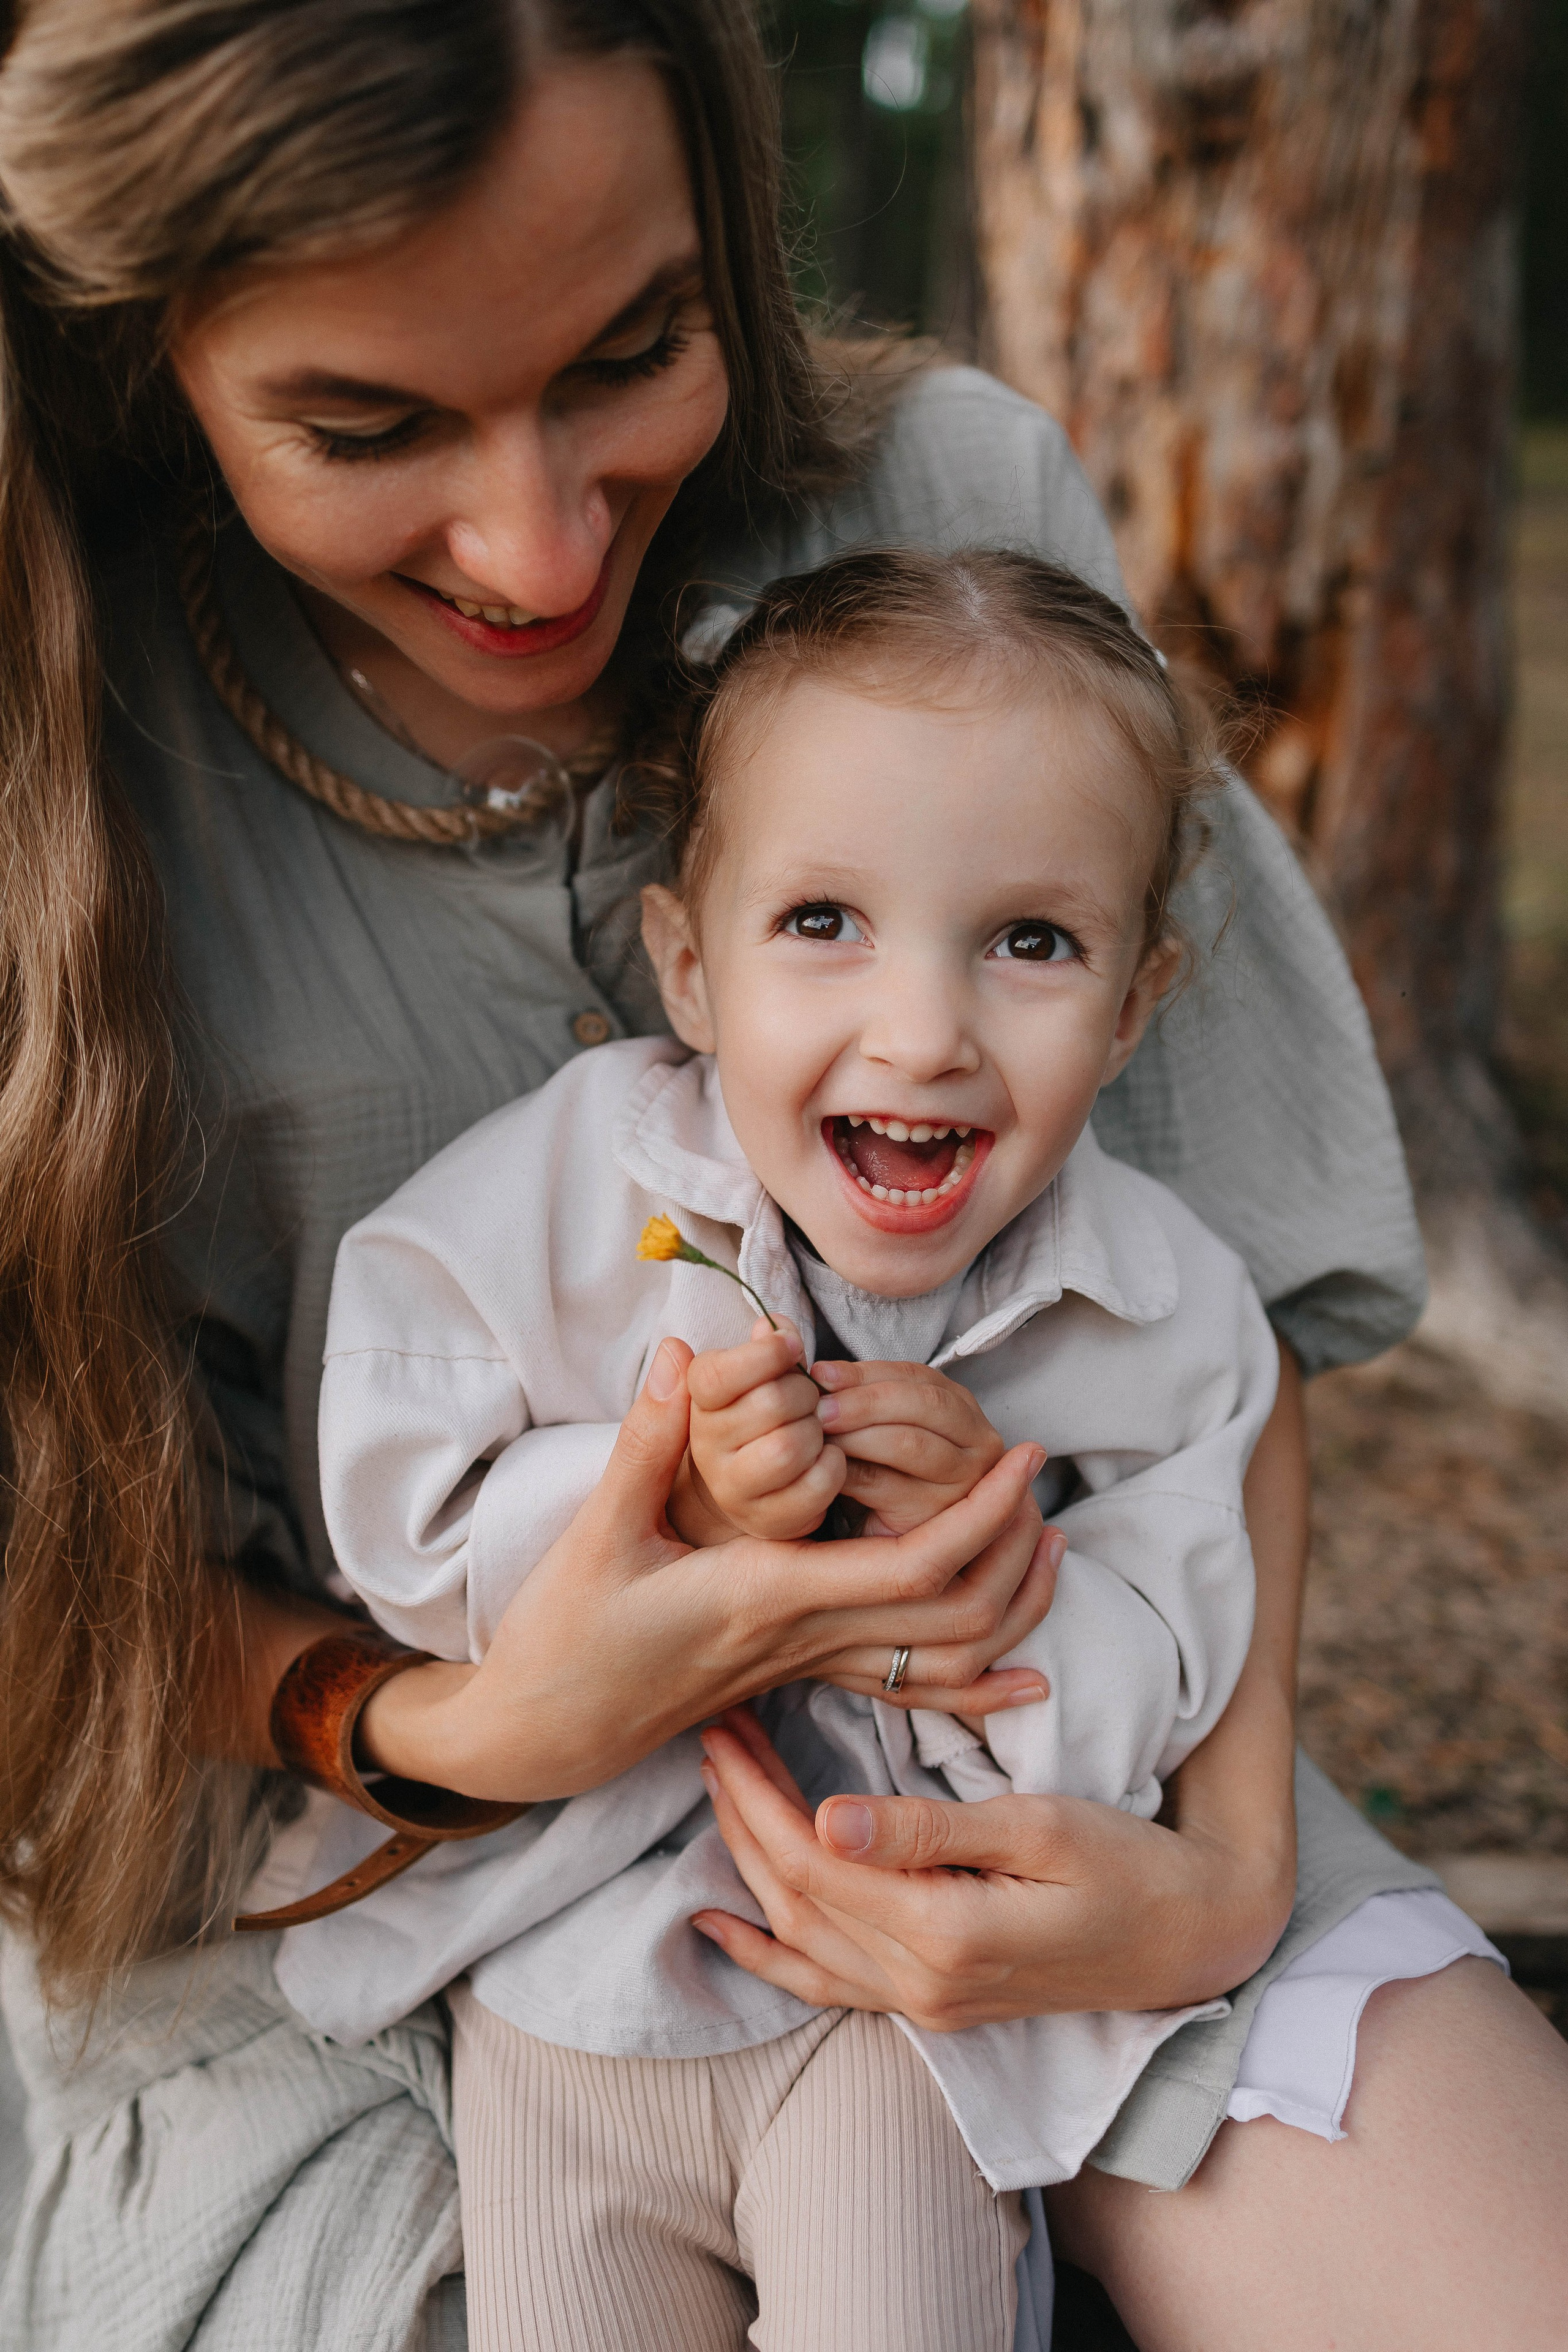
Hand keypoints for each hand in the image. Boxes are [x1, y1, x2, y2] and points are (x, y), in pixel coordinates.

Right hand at [360, 1338, 1057, 1801]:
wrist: (540, 1730)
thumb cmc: (564, 1635)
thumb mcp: (597, 1532)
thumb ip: (648, 1441)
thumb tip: (685, 1353)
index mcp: (767, 1595)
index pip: (910, 1565)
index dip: (982, 1515)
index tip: (1022, 1458)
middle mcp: (800, 1639)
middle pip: (952, 1614)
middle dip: (1015, 1549)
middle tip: (1039, 1477)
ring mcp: (802, 1667)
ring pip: (942, 1661)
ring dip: (1009, 1607)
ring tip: (1049, 1542)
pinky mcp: (793, 1678)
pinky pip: (905, 1691)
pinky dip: (974, 1683)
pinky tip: (1023, 1676)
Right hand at [673, 1319, 844, 1543]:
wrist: (748, 1485)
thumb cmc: (759, 1416)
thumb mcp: (753, 1376)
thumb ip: (763, 1347)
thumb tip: (771, 1327)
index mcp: (697, 1402)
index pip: (718, 1374)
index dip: (765, 1354)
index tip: (791, 1346)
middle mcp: (706, 1448)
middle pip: (770, 1403)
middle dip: (805, 1393)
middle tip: (809, 1397)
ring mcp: (733, 1490)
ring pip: (789, 1448)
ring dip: (817, 1431)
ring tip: (816, 1429)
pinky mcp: (768, 1521)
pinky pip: (815, 1485)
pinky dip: (833, 1465)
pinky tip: (826, 1457)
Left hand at [693, 1709, 1291, 2026]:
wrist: (1191, 1939)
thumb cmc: (1127, 1865)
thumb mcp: (1039, 1826)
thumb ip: (927, 1830)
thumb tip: (824, 1819)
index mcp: (942, 1935)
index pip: (812, 1861)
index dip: (758, 1794)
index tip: (727, 1724)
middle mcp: (920, 1986)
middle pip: (793, 1897)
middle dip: (740, 1814)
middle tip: (711, 1733)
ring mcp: (924, 2005)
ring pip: (798, 1938)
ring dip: (744, 1863)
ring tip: (715, 1788)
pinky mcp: (932, 2003)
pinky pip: (825, 1986)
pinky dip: (765, 1956)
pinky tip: (718, 1923)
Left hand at [812, 1357, 1007, 1533]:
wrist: (886, 1554)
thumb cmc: (878, 1476)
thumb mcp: (883, 1427)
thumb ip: (864, 1396)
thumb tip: (819, 1373)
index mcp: (963, 1410)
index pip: (917, 1377)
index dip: (866, 1373)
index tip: (821, 1374)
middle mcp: (979, 1444)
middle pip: (922, 1404)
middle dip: (863, 1400)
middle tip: (818, 1406)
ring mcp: (965, 1483)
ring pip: (909, 1442)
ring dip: (857, 1433)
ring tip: (818, 1432)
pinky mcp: (936, 1518)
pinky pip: (886, 1484)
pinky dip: (848, 1469)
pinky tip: (822, 1466)